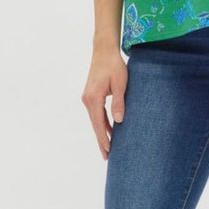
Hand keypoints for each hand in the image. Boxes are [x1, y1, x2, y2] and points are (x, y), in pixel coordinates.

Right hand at [81, 41, 127, 160]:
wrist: (104, 51)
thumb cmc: (114, 66)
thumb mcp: (120, 84)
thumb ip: (119, 102)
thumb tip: (119, 121)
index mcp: (94, 98)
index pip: (99, 124)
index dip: (104, 139)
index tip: (108, 151)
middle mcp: (87, 100)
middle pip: (95, 125)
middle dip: (101, 141)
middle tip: (107, 157)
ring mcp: (87, 98)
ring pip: (95, 120)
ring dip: (102, 133)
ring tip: (108, 148)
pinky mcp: (91, 95)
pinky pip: (96, 113)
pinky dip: (102, 123)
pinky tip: (110, 130)